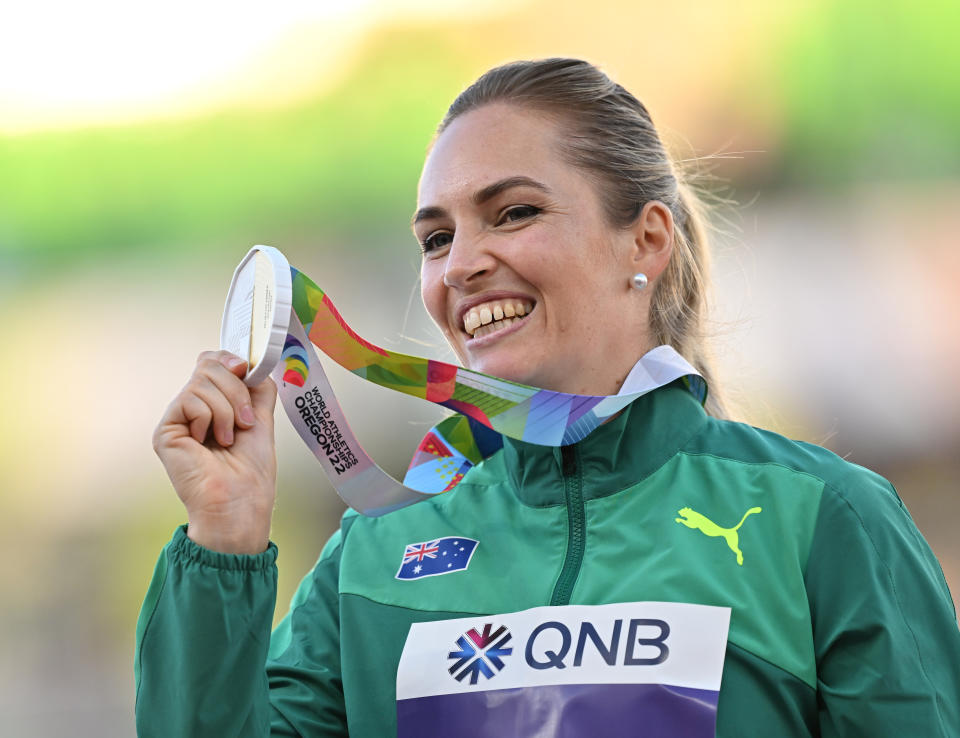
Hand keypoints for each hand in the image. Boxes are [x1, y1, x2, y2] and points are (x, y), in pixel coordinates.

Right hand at [152, 350, 277, 553]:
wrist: (241, 500)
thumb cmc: (252, 470)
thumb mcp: (262, 417)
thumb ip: (257, 387)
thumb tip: (249, 362)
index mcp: (214, 402)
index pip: (211, 361)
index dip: (228, 359)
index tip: (245, 369)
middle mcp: (193, 407)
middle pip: (207, 365)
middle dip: (236, 389)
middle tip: (245, 421)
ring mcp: (178, 418)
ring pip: (201, 381)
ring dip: (227, 409)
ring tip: (229, 438)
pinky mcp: (166, 430)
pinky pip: (190, 400)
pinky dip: (210, 418)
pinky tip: (209, 442)